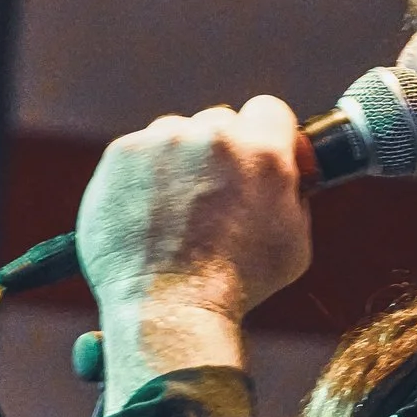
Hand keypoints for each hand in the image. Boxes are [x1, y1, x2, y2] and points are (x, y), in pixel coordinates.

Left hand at [75, 95, 312, 324]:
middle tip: (215, 195)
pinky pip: (139, 152)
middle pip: (220, 121)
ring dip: (180, 160)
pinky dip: (143, 177)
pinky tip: (148, 214)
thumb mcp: (295, 242)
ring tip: (177, 211)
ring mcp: (162, 142)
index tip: (260, 158)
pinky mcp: (121, 154)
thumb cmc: (238, 285)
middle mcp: (212, 136)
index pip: (269, 110)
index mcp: (263, 152)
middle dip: (221, 152)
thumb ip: (291, 195)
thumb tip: (286, 176)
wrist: (170, 307)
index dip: (267, 135)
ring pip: (175, 134)